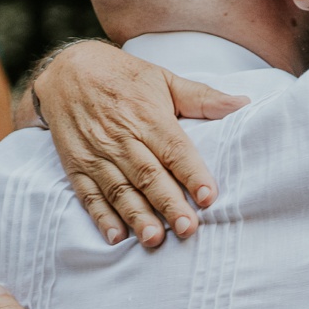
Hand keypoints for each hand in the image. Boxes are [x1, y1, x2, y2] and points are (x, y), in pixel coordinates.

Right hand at [31, 40, 247, 249]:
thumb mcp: (163, 79)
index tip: (208, 196)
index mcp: (147, 115)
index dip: (192, 173)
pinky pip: (88, 194)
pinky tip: (116, 236)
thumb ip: (202, 97)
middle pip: (148, 174)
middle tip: (187, 228)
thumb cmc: (123, 77)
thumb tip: (242, 104)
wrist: (66, 70)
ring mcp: (96, 153)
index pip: (173, 148)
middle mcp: (120, 136)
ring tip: (154, 238)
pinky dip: (101, 217)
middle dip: (167, 203)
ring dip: (137, 215)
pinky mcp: (76, 165)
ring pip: (119, 188)